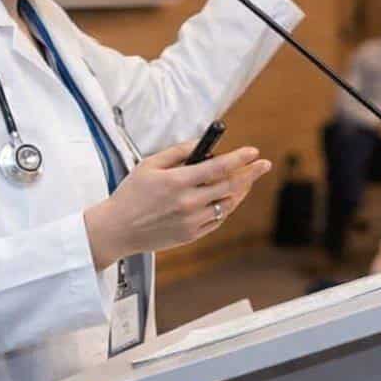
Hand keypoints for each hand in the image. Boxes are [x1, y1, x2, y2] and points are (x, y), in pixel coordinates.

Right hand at [83, 141, 270, 269]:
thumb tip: (204, 145)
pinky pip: (217, 219)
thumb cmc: (132, 193)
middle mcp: (188, 203)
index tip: (254, 151)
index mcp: (178, 182)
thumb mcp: (150, 164)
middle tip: (263, 165)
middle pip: (229, 186)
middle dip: (250, 173)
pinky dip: (226, 206)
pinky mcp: (190, 235)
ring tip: (249, 179)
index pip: (218, 167)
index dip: (240, 158)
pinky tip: (229, 197)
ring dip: (241, 190)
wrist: (117, 230)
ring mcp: (191, 222)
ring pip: (227, 204)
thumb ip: (179, 152)